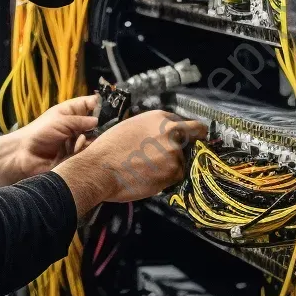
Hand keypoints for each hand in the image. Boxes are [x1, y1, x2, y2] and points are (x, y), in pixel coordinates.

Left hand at [0, 94, 99, 185]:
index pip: (90, 105)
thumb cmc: (39, 132)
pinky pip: (87, 153)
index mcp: (72, 113)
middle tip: (98, 127)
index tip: (111, 108)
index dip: (100, 105)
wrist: (24, 155)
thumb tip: (97, 121)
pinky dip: (82, 150)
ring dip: (89, 139)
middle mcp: (77, 127)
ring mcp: (77, 142)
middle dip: (99, 126)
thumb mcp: (60, 120)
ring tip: (79, 139)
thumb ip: (80, 120)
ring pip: (94, 139)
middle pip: (97, 124)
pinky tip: (74, 148)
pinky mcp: (76, 157)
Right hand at [54, 111, 206, 219]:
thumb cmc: (108, 148)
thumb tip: (159, 135)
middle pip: (196, 133)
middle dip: (193, 141)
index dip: (182, 131)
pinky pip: (178, 175)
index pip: (184, 121)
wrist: (100, 168)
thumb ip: (150, 128)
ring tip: (152, 169)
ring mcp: (174, 152)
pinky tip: (151, 177)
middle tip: (188, 150)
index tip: (181, 138)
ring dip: (173, 164)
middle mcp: (171, 131)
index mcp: (159, 117)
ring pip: (184, 158)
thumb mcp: (130, 126)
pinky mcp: (174, 172)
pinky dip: (168, 178)